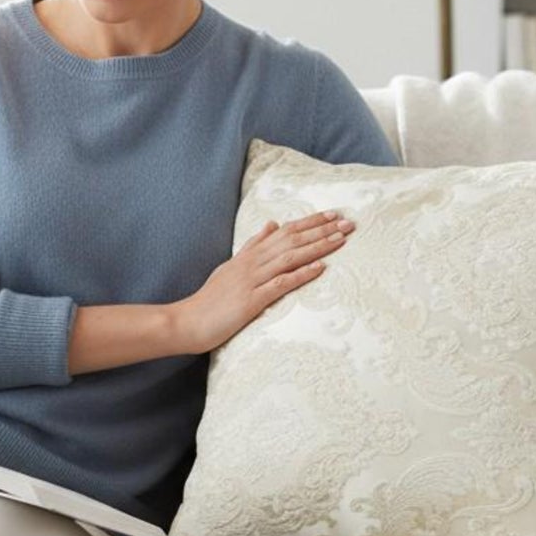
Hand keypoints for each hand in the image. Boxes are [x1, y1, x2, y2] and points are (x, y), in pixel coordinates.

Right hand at [175, 209, 355, 354]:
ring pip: (290, 257)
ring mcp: (252, 280)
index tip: (332, 215)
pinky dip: (302, 274)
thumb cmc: (210, 299)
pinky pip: (281, 284)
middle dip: (322, 230)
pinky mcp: (252, 300)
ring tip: (341, 240)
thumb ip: (252, 246)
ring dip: (318, 247)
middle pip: (292, 240)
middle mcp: (252, 263)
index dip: (310, 222)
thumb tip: (271, 225)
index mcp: (249, 255)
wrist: (187, 321)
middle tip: (348, 223)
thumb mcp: (231, 266)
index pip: (284, 232)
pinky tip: (321, 267)